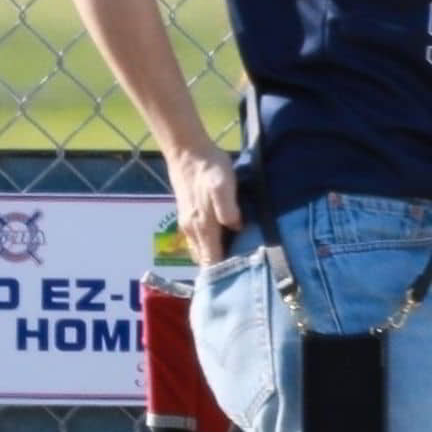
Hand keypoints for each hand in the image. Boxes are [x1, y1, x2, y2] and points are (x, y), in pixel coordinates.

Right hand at [166, 145, 240, 264]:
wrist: (187, 151)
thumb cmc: (209, 168)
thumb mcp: (223, 185)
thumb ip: (228, 209)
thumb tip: (237, 228)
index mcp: (202, 227)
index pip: (211, 262)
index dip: (224, 274)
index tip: (241, 279)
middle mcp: (192, 231)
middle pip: (205, 260)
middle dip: (221, 269)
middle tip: (244, 270)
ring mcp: (187, 224)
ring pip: (201, 251)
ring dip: (215, 257)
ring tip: (237, 258)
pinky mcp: (187, 216)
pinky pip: (199, 241)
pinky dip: (211, 246)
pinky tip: (225, 240)